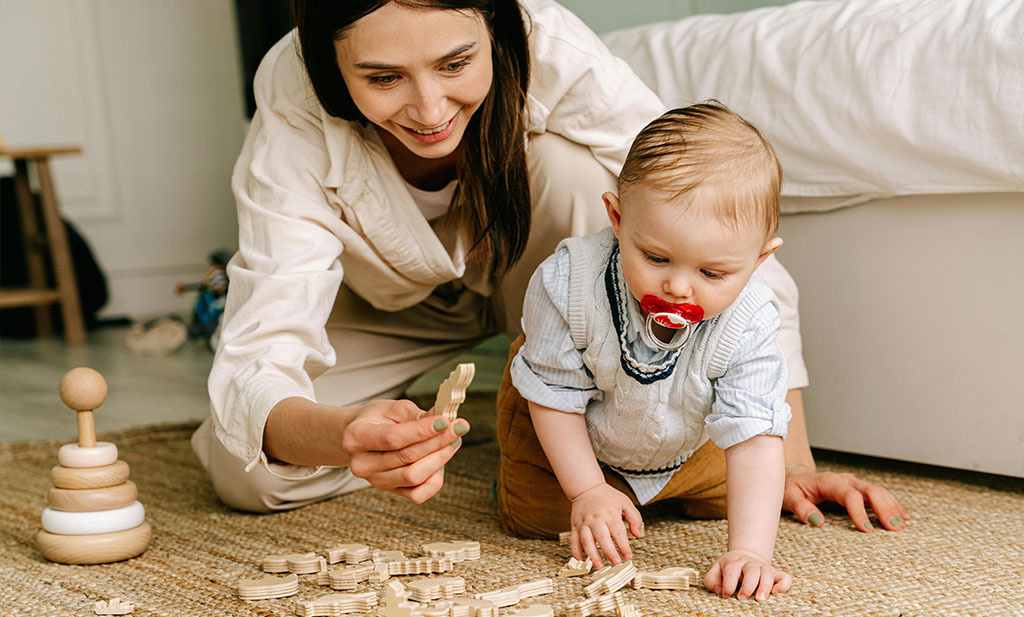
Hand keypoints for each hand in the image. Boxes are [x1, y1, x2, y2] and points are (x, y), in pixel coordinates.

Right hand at [342, 399, 468, 503]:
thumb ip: (417, 415)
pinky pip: (417, 494)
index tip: (445, 421)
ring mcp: (375, 481)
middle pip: (407, 457)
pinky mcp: (390, 491)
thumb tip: (444, 421)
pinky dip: (434, 480)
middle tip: (458, 428)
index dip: (422, 431)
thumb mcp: (392, 408)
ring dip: (439, 458)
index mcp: (356, 437)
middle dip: (437, 442)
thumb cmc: (376, 419)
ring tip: (453, 441)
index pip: (393, 438)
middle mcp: (362, 464)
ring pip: (414, 477)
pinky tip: (441, 461)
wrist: (361, 438)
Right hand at [569, 483, 643, 568]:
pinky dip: (576, 552)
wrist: (587, 488)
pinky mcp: (575, 526)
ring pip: (586, 540)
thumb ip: (635, 519)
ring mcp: (584, 523)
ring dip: (592, 555)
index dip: (624, 546)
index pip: (618, 532)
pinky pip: (573, 540)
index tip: (628, 557)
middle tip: (616, 563)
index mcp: (610, 513)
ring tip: (599, 566)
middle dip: (609, 551)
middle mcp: (596, 519)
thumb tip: (638, 535)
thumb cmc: (608, 497)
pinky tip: (581, 561)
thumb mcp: (625, 503)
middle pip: (602, 537)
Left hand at [704, 549, 790, 600]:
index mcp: (733, 562)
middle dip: (747, 586)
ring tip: (760, 599)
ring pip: (767, 572)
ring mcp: (763, 568)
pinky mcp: (775, 574)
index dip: (728, 584)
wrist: (743, 557)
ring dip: (765, 586)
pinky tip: (776, 592)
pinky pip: (784, 577)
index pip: (731, 570)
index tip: (726, 594)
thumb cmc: (727, 569)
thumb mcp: (715, 571)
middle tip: (742, 598)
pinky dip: (783, 585)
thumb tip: (720, 590)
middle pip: (751, 570)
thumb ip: (711, 580)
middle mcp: (749, 563)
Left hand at [783, 465, 909, 531]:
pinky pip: (878, 495)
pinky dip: (891, 504)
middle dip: (884, 509)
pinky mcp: (858, 489)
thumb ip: (801, 508)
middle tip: (894, 528)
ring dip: (891, 507)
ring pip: (878, 492)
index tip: (867, 529)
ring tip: (902, 524)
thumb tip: (816, 521)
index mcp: (829, 482)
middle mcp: (845, 480)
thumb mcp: (789, 497)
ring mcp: (854, 484)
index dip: (859, 511)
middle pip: (870, 491)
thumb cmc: (792, 489)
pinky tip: (902, 516)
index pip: (849, 495)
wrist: (796, 477)